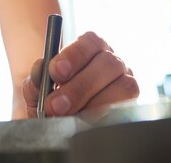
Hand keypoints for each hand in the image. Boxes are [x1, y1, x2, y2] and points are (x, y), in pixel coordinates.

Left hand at [22, 32, 138, 121]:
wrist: (59, 129)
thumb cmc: (51, 103)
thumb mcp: (38, 91)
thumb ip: (37, 78)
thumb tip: (40, 69)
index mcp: (91, 49)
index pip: (91, 41)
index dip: (75, 54)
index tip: (56, 71)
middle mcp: (113, 62)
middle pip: (108, 63)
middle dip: (80, 86)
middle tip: (55, 105)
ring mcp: (126, 83)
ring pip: (123, 86)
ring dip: (93, 104)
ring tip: (68, 118)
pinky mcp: (133, 107)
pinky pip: (126, 110)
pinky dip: (104, 118)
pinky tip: (84, 124)